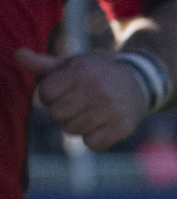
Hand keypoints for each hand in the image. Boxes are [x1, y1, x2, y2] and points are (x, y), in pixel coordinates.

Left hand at [14, 47, 146, 149]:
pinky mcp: (122, 126)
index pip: (45, 94)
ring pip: (72, 130)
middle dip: (63, 111)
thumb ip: (42, 64)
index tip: (64, 91)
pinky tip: (102, 126)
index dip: (50, 96)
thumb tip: (18, 54)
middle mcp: (96, 89)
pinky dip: (94, 139)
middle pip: (57, 114)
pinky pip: (92, 143)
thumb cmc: (94, 75)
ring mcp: (110, 109)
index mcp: (81, 71)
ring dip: (77, 125)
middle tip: (77, 104)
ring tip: (90, 114)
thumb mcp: (71, 65)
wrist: (137, 85)